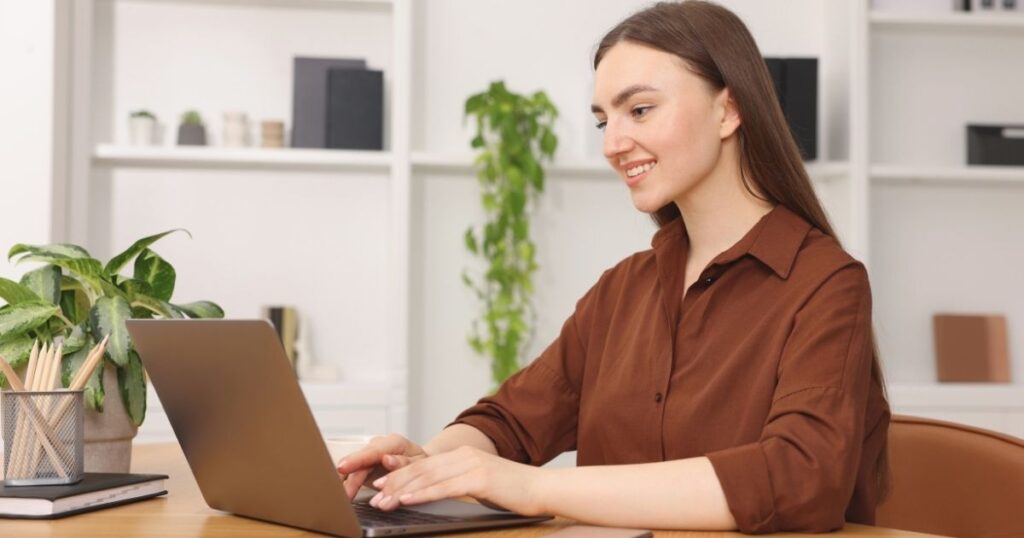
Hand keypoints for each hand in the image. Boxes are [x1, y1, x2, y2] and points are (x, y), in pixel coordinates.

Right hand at [337, 433, 428, 498]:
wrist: (418, 463)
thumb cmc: (420, 463)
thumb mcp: (419, 463)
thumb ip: (404, 462)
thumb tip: (387, 460)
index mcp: (393, 443)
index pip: (372, 450)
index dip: (357, 459)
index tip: (343, 467)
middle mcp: (378, 446)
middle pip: (359, 460)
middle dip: (348, 477)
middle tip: (342, 493)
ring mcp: (369, 455)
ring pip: (352, 468)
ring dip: (345, 483)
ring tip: (341, 497)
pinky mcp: (364, 465)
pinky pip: (351, 473)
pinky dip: (345, 483)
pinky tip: (341, 493)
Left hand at [368, 445, 546, 515]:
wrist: (542, 488)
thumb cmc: (514, 492)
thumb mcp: (481, 484)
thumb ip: (460, 484)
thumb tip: (438, 494)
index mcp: (463, 456)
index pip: (425, 464)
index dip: (400, 475)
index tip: (380, 486)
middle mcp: (464, 456)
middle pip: (421, 469)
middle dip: (394, 483)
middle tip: (373, 495)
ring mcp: (471, 465)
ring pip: (428, 477)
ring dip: (402, 491)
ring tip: (383, 502)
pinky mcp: (479, 478)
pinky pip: (444, 487)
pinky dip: (423, 494)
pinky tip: (407, 500)